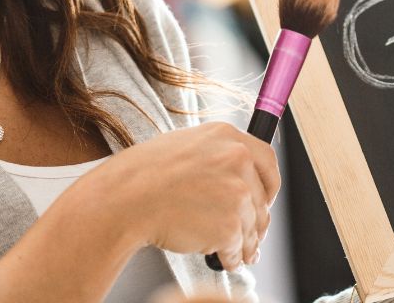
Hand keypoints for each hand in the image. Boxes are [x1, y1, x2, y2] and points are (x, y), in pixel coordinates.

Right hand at [93, 121, 280, 271]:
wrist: (125, 199)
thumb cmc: (143, 174)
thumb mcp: (186, 146)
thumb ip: (217, 156)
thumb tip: (236, 178)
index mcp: (227, 136)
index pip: (268, 161)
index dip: (269, 186)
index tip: (264, 200)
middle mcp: (237, 160)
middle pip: (263, 199)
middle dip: (256, 220)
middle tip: (250, 234)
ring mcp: (236, 192)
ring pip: (253, 226)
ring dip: (244, 243)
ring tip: (231, 249)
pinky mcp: (229, 224)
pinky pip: (238, 248)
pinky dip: (230, 257)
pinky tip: (219, 256)